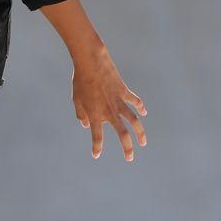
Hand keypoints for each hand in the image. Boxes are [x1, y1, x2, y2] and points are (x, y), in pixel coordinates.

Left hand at [72, 46, 146, 161]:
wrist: (91, 62)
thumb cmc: (80, 81)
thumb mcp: (76, 99)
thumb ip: (81, 114)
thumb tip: (87, 125)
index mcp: (95, 114)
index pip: (97, 136)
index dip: (97, 147)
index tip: (96, 155)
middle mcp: (109, 111)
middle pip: (122, 134)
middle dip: (127, 148)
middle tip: (129, 158)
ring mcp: (118, 102)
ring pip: (134, 121)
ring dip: (140, 133)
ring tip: (143, 143)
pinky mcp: (124, 92)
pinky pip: (135, 101)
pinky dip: (140, 107)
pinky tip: (143, 113)